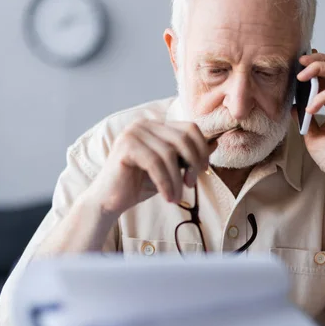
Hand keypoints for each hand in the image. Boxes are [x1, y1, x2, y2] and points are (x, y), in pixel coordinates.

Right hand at [85, 119, 213, 218]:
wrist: (109, 201)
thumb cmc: (140, 185)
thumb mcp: (171, 170)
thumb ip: (188, 156)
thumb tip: (215, 143)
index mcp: (155, 126)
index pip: (190, 128)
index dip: (202, 149)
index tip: (203, 171)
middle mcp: (144, 124)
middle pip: (184, 137)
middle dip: (193, 163)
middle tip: (191, 185)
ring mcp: (133, 133)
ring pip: (169, 153)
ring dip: (177, 179)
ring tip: (176, 197)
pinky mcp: (125, 146)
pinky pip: (155, 163)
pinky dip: (165, 183)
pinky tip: (167, 197)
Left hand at [295, 52, 324, 185]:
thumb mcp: (310, 133)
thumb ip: (303, 116)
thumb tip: (293, 103)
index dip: (314, 66)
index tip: (298, 63)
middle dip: (316, 61)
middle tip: (300, 62)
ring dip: (318, 71)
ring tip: (301, 79)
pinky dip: (323, 96)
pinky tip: (311, 107)